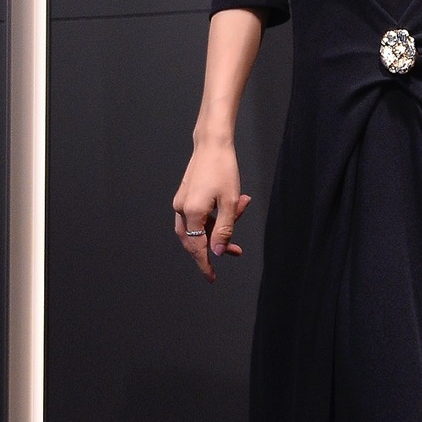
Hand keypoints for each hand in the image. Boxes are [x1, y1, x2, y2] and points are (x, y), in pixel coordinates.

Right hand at [172, 141, 251, 282]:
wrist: (212, 144)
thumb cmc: (223, 170)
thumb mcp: (230, 202)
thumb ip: (224, 229)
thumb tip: (218, 252)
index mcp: (191, 212)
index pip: (196, 247)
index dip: (204, 264)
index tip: (212, 277)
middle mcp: (181, 209)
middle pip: (194, 240)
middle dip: (215, 247)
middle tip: (235, 251)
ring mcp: (182, 202)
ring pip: (198, 228)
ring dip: (217, 231)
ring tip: (240, 220)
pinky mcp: (186, 196)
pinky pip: (197, 216)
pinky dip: (213, 219)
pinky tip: (231, 211)